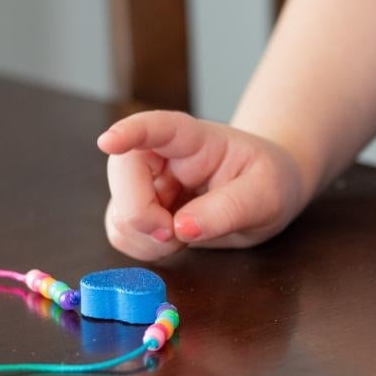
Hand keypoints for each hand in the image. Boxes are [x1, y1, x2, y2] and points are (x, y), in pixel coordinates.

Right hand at [97, 111, 310, 260]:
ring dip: (146, 238)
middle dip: (140, 214)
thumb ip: (229, 209)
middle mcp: (161, 157)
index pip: (158, 127)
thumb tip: (183, 228)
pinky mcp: (141, 212)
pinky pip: (123, 234)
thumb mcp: (266, 196)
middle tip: (175, 235)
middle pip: (123, 174)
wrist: (263, 193)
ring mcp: (147, 184)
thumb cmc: (268, 182)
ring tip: (185, 238)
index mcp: (194, 140)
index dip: (130, 132)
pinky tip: (176, 242)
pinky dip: (145, 249)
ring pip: (119, 212)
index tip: (108, 142)